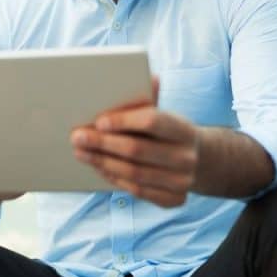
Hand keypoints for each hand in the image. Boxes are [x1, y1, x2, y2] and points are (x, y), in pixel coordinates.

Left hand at [70, 77, 199, 206]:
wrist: (199, 160)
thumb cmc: (169, 132)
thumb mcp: (164, 113)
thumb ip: (149, 99)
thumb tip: (148, 77)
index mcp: (184, 129)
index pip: (152, 121)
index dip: (124, 121)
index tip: (99, 121)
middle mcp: (186, 157)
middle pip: (137, 150)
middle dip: (103, 143)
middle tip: (78, 137)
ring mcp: (182, 181)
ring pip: (134, 173)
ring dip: (102, 163)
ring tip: (81, 153)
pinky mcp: (174, 199)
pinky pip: (138, 191)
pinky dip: (115, 179)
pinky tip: (99, 168)